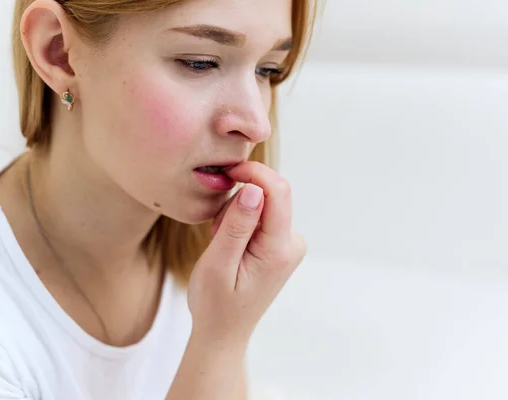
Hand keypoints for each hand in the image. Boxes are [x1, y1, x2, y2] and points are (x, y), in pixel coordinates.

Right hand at [187, 161, 306, 344]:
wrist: (223, 331)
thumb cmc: (215, 304)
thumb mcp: (218, 264)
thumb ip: (237, 226)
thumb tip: (254, 188)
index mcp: (279, 249)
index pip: (278, 191)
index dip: (254, 172)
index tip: (227, 172)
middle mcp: (292, 243)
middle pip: (269, 195)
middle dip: (238, 202)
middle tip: (216, 232)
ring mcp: (288, 243)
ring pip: (262, 204)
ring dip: (236, 215)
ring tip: (221, 245)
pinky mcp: (280, 243)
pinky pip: (261, 216)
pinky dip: (241, 223)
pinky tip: (230, 247)